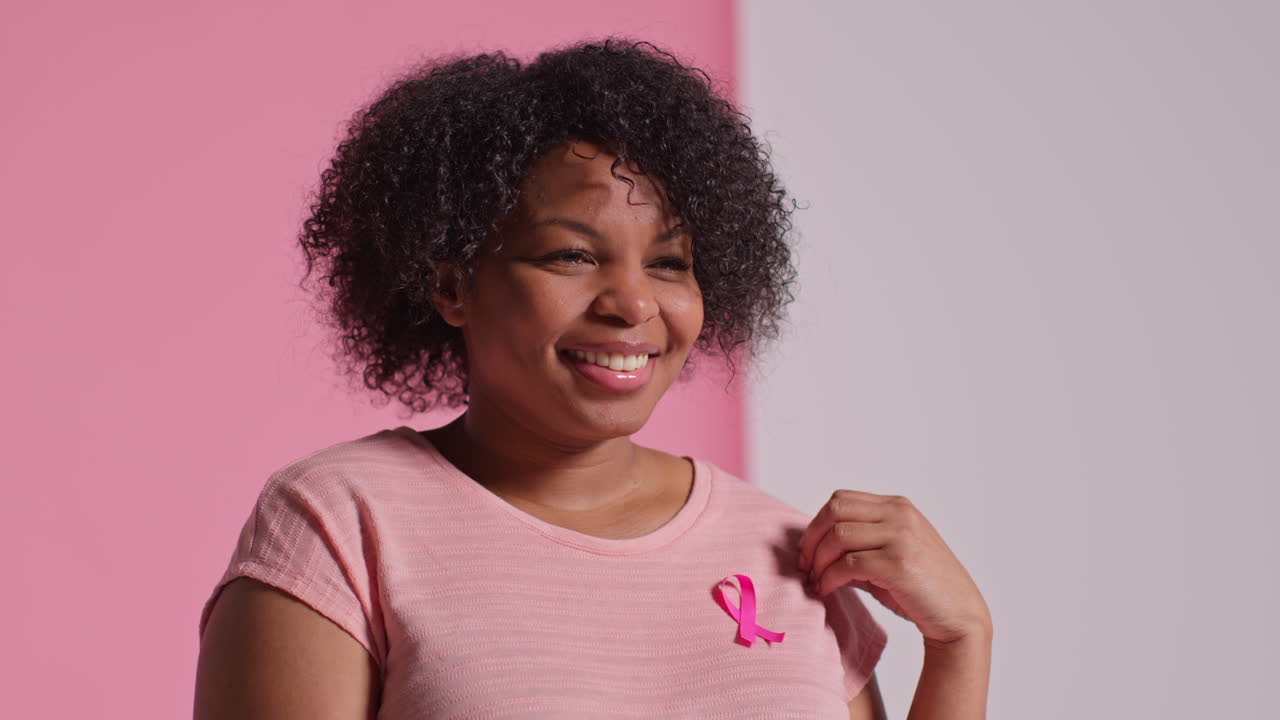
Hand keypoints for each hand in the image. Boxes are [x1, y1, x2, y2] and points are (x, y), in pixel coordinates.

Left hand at [796, 490, 990, 645]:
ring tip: (815, 580)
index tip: (807, 549)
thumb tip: (814, 549)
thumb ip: (858, 545)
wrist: (959, 615)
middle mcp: (899, 515)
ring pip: (838, 536)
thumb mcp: (890, 555)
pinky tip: (826, 589)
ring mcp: (900, 537)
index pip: (841, 500)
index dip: (816, 523)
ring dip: (818, 561)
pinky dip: (828, 578)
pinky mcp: (898, 564)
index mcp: (897, 506)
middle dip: (811, 539)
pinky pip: (847, 564)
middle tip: (804, 564)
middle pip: (835, 511)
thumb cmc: (922, 588)